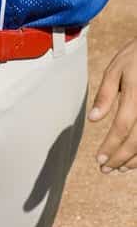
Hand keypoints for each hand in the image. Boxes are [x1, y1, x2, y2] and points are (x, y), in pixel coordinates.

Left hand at [89, 37, 136, 172]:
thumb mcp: (116, 68)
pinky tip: (134, 158)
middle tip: (105, 170)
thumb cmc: (135, 57)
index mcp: (135, 93)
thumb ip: (105, 94)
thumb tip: (94, 120)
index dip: (111, 146)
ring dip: (134, 160)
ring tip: (119, 168)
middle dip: (120, 158)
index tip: (99, 160)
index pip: (122, 126)